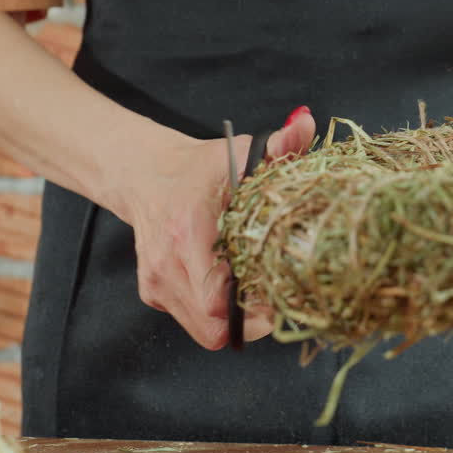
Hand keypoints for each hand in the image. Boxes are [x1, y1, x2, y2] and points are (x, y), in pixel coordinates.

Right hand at [114, 106, 315, 349]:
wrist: (144, 175)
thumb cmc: (198, 169)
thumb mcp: (237, 152)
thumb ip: (278, 144)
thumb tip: (307, 123)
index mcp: (189, 233)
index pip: (217, 302)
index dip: (253, 311)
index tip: (280, 297)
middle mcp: (167, 265)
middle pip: (213, 327)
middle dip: (249, 323)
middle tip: (275, 302)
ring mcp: (156, 283)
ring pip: (202, 330)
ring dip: (233, 321)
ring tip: (255, 295)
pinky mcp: (153, 293)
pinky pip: (191, 320)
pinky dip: (214, 313)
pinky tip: (229, 287)